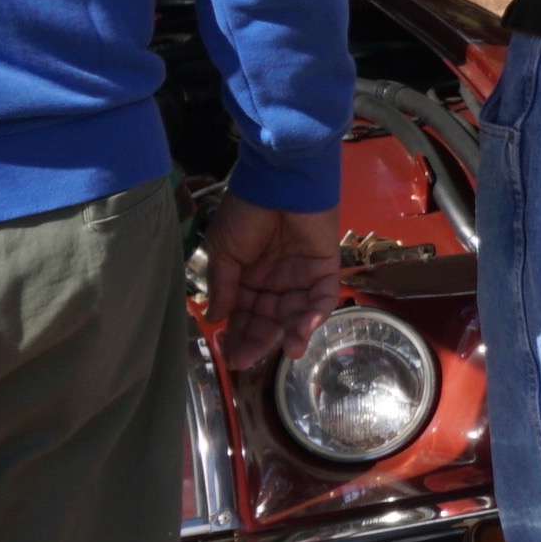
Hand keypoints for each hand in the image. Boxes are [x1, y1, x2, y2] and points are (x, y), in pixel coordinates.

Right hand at [201, 195, 344, 371]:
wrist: (277, 180)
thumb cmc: (246, 212)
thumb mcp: (223, 251)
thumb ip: (224, 286)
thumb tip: (216, 318)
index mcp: (248, 277)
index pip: (243, 314)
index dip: (237, 335)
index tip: (230, 357)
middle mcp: (275, 280)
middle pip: (269, 319)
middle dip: (259, 341)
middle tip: (248, 361)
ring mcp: (300, 275)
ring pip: (298, 312)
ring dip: (295, 333)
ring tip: (290, 351)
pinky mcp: (325, 267)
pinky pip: (324, 295)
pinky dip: (317, 313)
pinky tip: (305, 328)